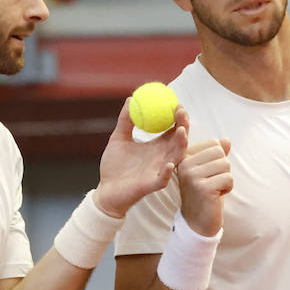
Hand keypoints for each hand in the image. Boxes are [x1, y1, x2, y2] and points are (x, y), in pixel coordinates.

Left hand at [95, 102, 188, 217]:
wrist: (106, 191)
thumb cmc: (114, 166)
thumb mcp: (118, 138)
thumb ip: (125, 120)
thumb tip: (131, 99)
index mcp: (157, 147)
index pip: (173, 130)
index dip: (178, 117)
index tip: (176, 103)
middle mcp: (162, 158)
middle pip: (180, 141)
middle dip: (184, 126)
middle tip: (181, 112)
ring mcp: (159, 171)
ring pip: (176, 158)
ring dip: (181, 145)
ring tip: (181, 131)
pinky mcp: (152, 185)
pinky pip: (162, 179)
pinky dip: (167, 172)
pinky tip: (169, 164)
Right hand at [176, 137, 232, 236]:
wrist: (198, 221)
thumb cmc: (205, 194)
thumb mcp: (209, 171)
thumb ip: (216, 155)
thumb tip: (226, 140)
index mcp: (184, 157)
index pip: (214, 144)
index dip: (218, 159)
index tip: (208, 174)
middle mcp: (185, 165)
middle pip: (220, 152)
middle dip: (223, 168)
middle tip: (212, 182)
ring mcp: (192, 176)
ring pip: (225, 165)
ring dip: (225, 179)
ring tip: (213, 189)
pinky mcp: (203, 188)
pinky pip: (228, 178)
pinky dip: (228, 188)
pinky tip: (216, 196)